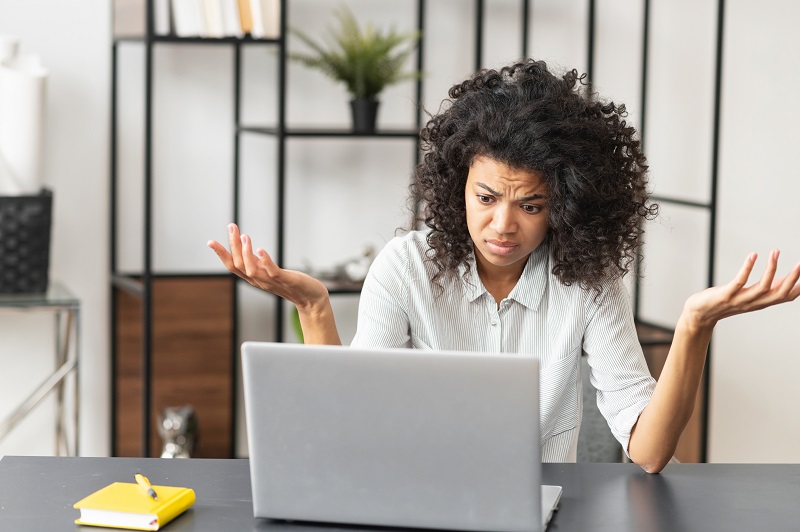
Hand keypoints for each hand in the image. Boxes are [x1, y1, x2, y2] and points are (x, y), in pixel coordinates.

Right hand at [207, 223, 328, 309]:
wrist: (310, 298)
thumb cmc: (290, 283)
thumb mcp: (268, 271)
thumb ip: (257, 262)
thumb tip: (244, 247)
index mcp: (254, 277)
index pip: (232, 266)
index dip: (221, 254)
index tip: (211, 241)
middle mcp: (259, 281)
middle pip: (239, 265)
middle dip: (232, 246)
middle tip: (231, 227)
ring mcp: (272, 282)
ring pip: (252, 269)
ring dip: (246, 252)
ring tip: (245, 236)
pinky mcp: (285, 281)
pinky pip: (273, 272)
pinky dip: (266, 261)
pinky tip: (261, 249)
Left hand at [683, 249, 799, 329]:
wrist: (700, 314)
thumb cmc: (725, 301)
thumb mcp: (749, 295)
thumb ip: (765, 288)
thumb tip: (782, 278)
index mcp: (761, 302)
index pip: (787, 296)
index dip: (799, 287)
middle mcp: (754, 303)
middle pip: (779, 293)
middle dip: (792, 278)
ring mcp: (740, 299)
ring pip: (763, 287)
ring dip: (771, 268)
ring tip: (775, 251)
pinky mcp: (726, 295)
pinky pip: (740, 281)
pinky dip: (747, 268)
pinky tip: (753, 255)